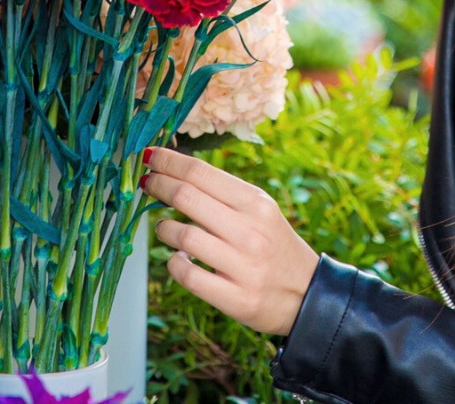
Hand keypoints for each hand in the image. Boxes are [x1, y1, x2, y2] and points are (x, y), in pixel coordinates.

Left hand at [141, 145, 319, 336]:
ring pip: (183, 236)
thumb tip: (178, 173)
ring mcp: (243, 266)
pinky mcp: (235, 298)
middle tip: (146, 183)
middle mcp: (250, 231)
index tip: (149, 156)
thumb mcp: (262, 211)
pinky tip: (177, 258)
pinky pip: (187, 275)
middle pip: (187, 198)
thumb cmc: (275, 246)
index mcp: (256, 203)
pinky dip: (174, 262)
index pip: (201, 173)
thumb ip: (224, 195)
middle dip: (159, 185)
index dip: (168, 162)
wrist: (308, 295)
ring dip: (164, 229)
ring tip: (164, 228)